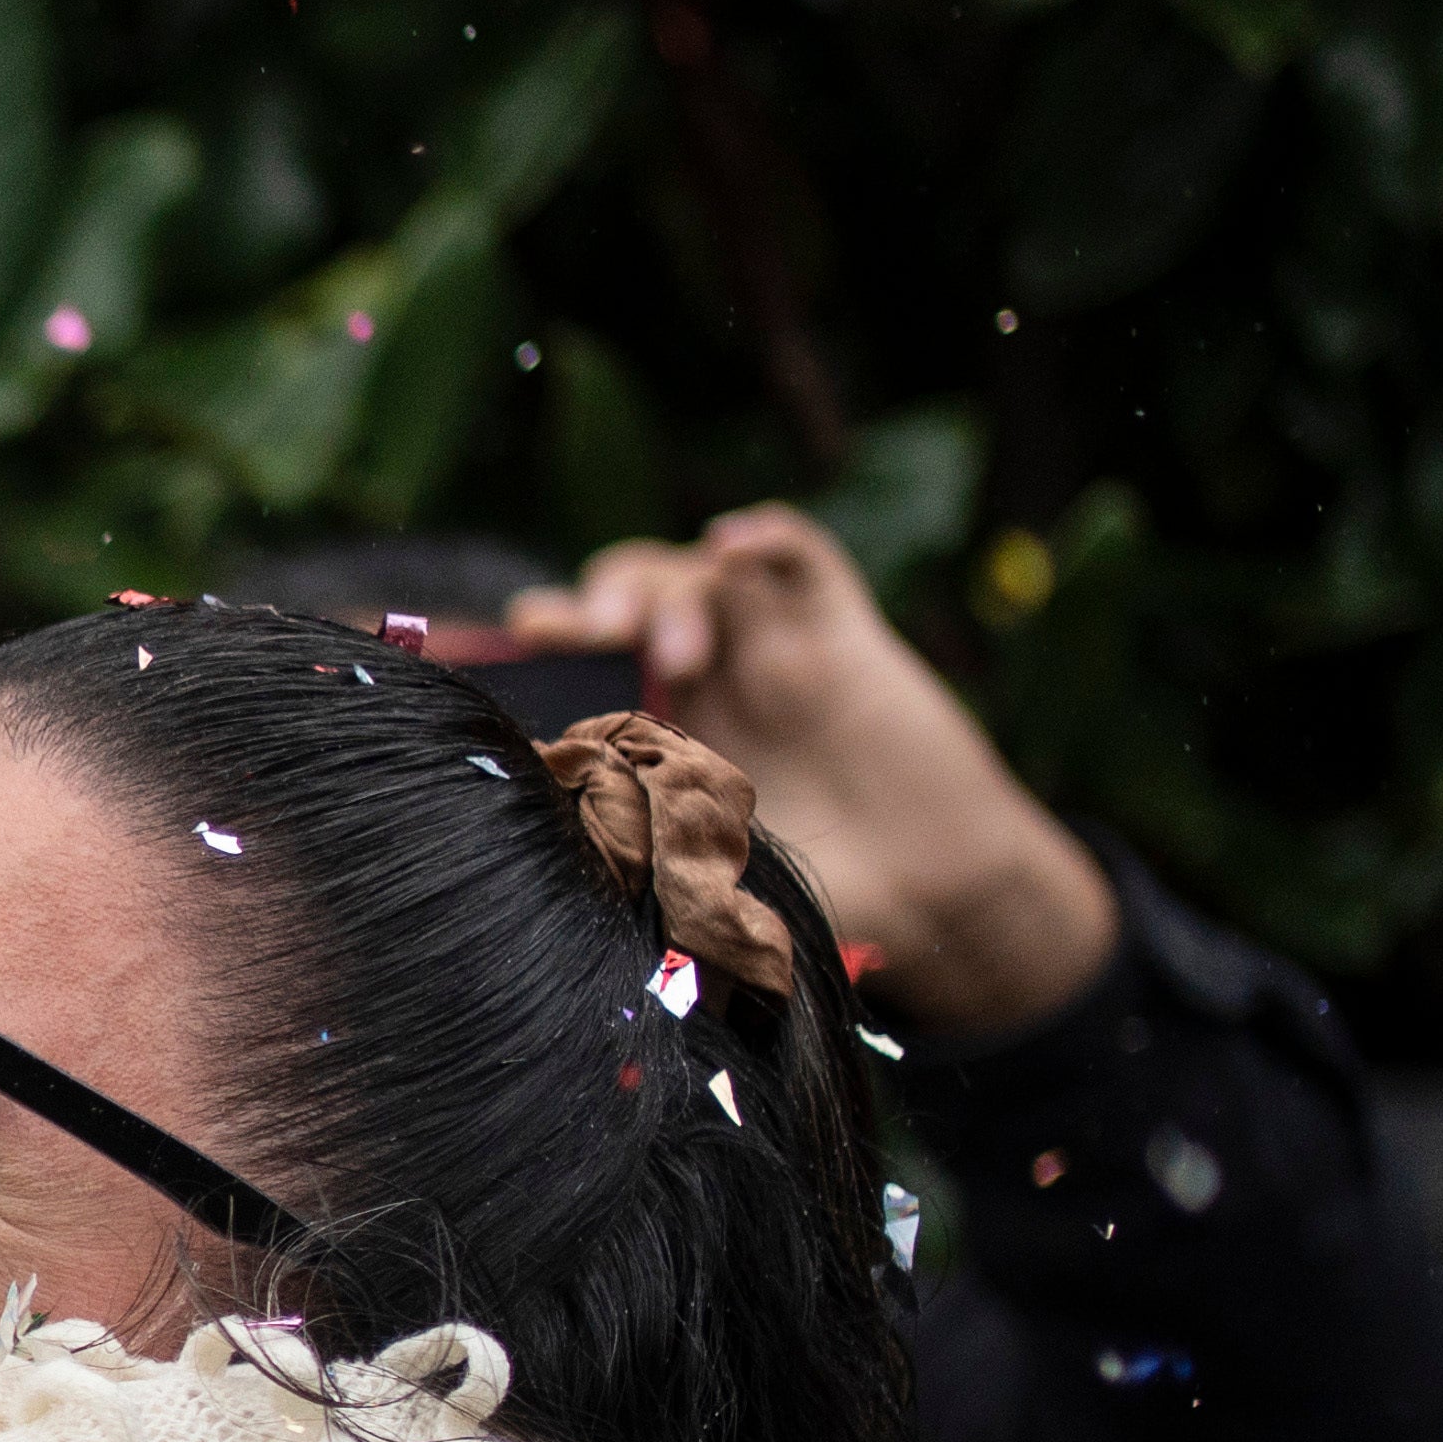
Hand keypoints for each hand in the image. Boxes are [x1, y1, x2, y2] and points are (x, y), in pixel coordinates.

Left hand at [502, 508, 1118, 1039]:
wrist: (940, 903)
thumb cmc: (824, 904)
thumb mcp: (707, 887)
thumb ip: (640, 863)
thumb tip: (542, 867)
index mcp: (658, 736)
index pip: (580, 667)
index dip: (538, 652)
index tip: (502, 654)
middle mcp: (709, 682)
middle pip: (628, 598)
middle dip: (595, 603)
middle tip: (586, 635)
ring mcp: (776, 650)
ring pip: (700, 570)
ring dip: (671, 591)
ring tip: (676, 653)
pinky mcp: (846, 636)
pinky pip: (803, 556)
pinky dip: (764, 537)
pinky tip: (731, 544)